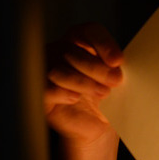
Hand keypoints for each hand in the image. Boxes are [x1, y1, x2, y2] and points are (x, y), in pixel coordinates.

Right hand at [44, 23, 123, 146]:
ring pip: (58, 69)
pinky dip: (63, 92)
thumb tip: (119, 66)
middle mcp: (58, 53)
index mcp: (80, 44)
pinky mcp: (39, 94)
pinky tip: (75, 98)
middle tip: (115, 80)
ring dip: (84, 81)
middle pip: (72, 50)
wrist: (94, 127)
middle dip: (97, 67)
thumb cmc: (103, 100)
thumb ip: (115, 67)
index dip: (103, 42)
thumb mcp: (113, 80)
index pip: (88, 31)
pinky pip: (46, 88)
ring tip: (102, 92)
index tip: (118, 61)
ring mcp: (45, 72)